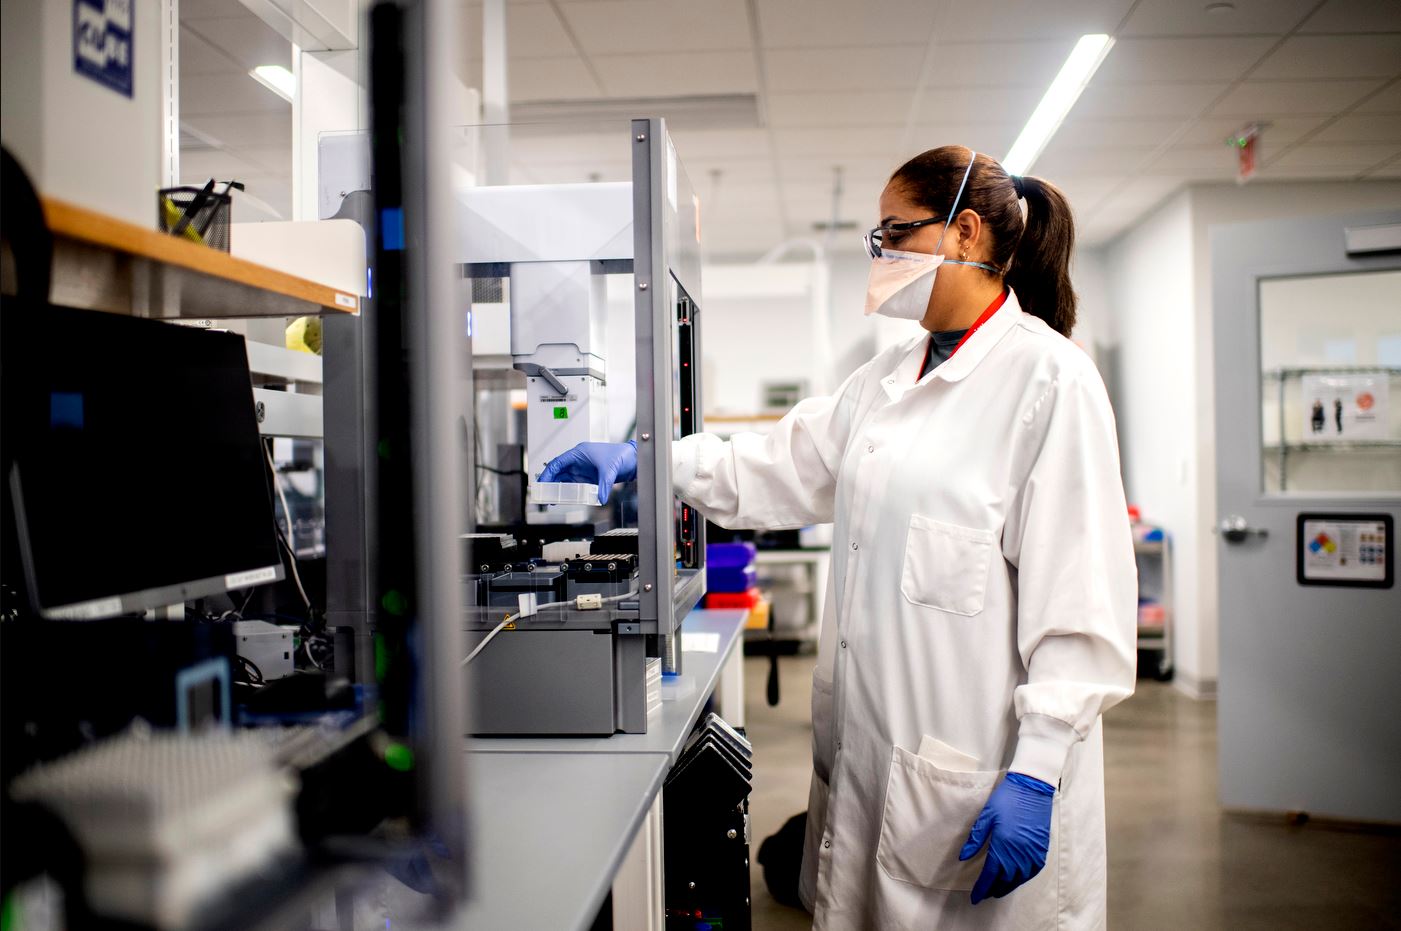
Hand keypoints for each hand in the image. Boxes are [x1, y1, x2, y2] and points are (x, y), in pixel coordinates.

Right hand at [538, 440, 637, 503]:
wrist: (632, 459)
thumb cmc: (621, 455)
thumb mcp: (610, 470)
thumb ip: (604, 485)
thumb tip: (600, 498)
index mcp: (579, 453)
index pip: (558, 462)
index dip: (548, 473)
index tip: (542, 483)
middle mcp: (578, 460)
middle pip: (558, 471)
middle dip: (549, 482)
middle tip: (542, 494)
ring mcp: (582, 469)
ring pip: (564, 478)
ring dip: (556, 488)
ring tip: (550, 499)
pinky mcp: (587, 477)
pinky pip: (573, 484)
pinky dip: (567, 491)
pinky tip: (563, 499)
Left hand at [958, 772, 1054, 904]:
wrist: (1032, 788)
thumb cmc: (1006, 799)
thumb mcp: (986, 817)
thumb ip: (975, 839)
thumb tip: (962, 857)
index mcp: (1002, 845)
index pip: (990, 875)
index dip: (981, 888)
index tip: (975, 898)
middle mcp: (1019, 853)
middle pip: (1005, 880)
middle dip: (993, 889)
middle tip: (985, 893)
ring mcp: (1032, 853)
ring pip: (1019, 878)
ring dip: (1008, 886)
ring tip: (998, 889)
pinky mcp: (1042, 850)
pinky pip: (1033, 871)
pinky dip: (1023, 878)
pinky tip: (1017, 879)